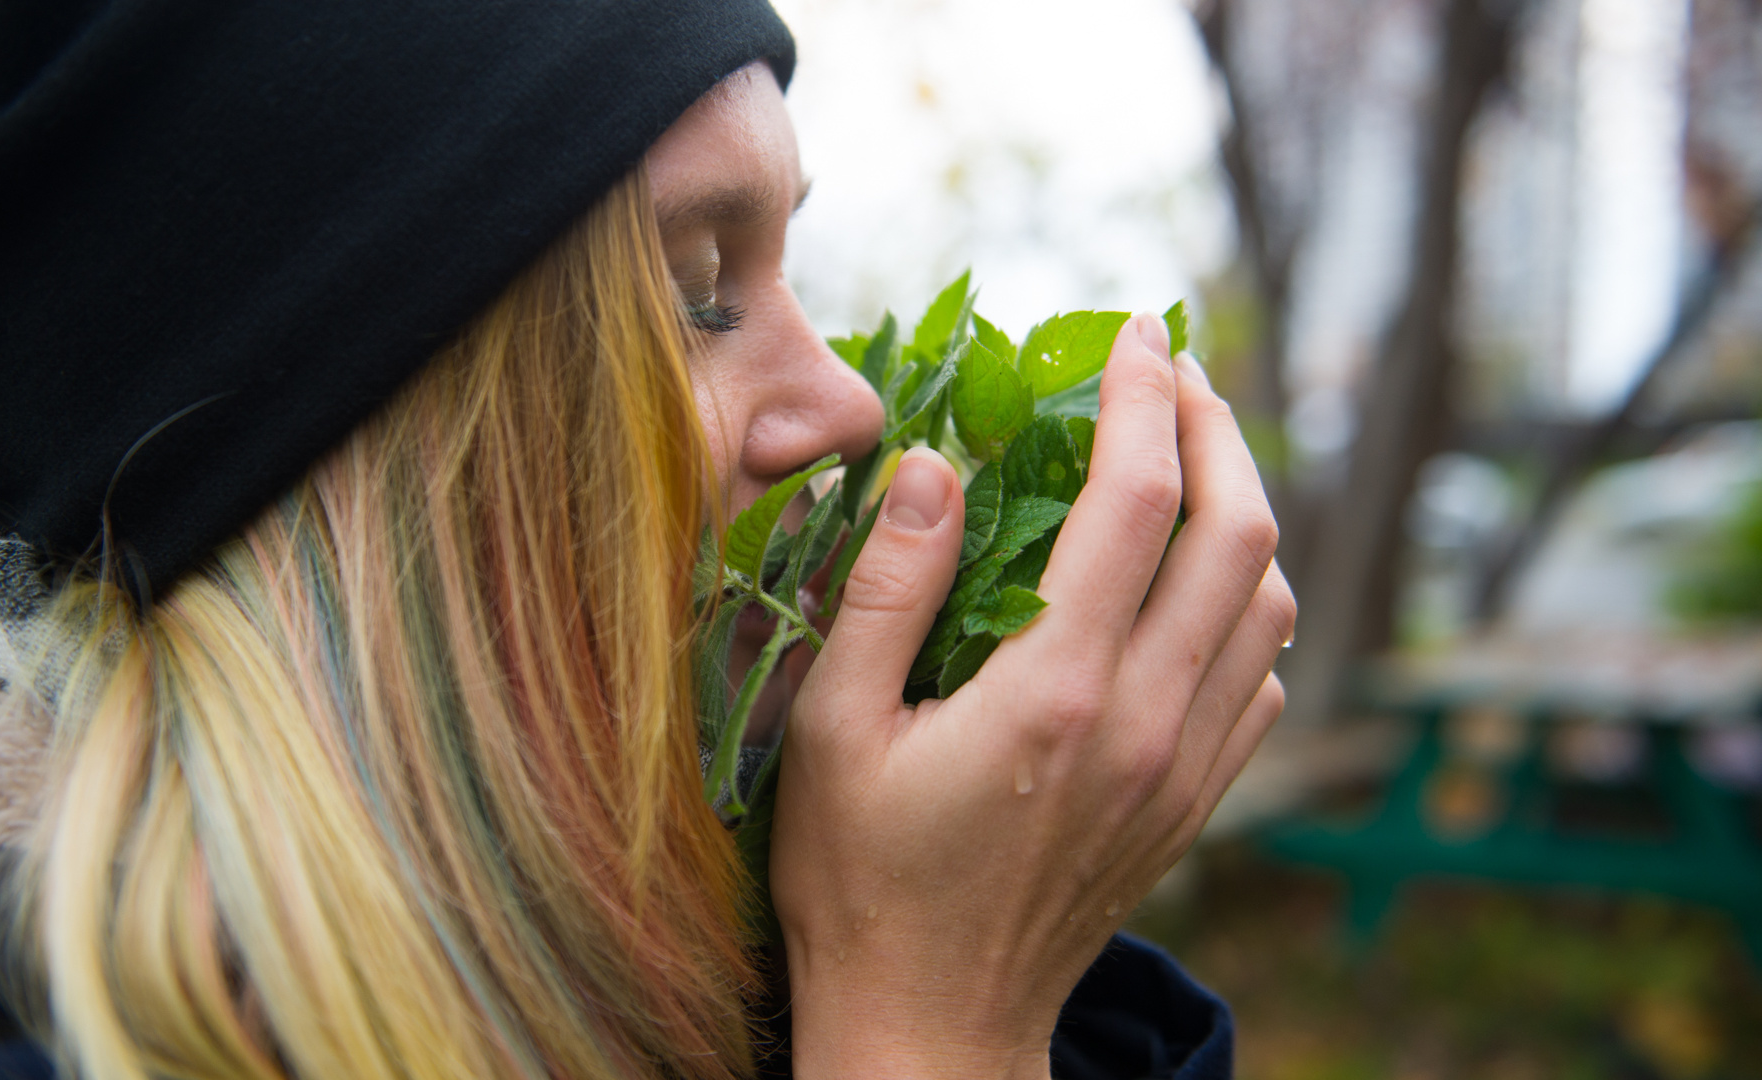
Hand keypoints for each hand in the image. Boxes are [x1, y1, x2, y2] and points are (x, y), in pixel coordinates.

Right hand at [772, 313, 1294, 1079]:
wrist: (933, 1029)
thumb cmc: (860, 884)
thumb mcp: (831, 732)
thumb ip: (886, 590)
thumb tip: (938, 467)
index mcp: (1055, 691)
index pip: (1138, 500)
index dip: (1145, 396)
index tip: (1135, 331)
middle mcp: (1146, 722)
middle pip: (1241, 533)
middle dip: (1218, 427)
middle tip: (1172, 371)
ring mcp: (1185, 769)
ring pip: (1271, 602)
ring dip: (1246, 509)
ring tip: (1189, 458)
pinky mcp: (1194, 804)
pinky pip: (1262, 678)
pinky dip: (1248, 603)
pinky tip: (1196, 585)